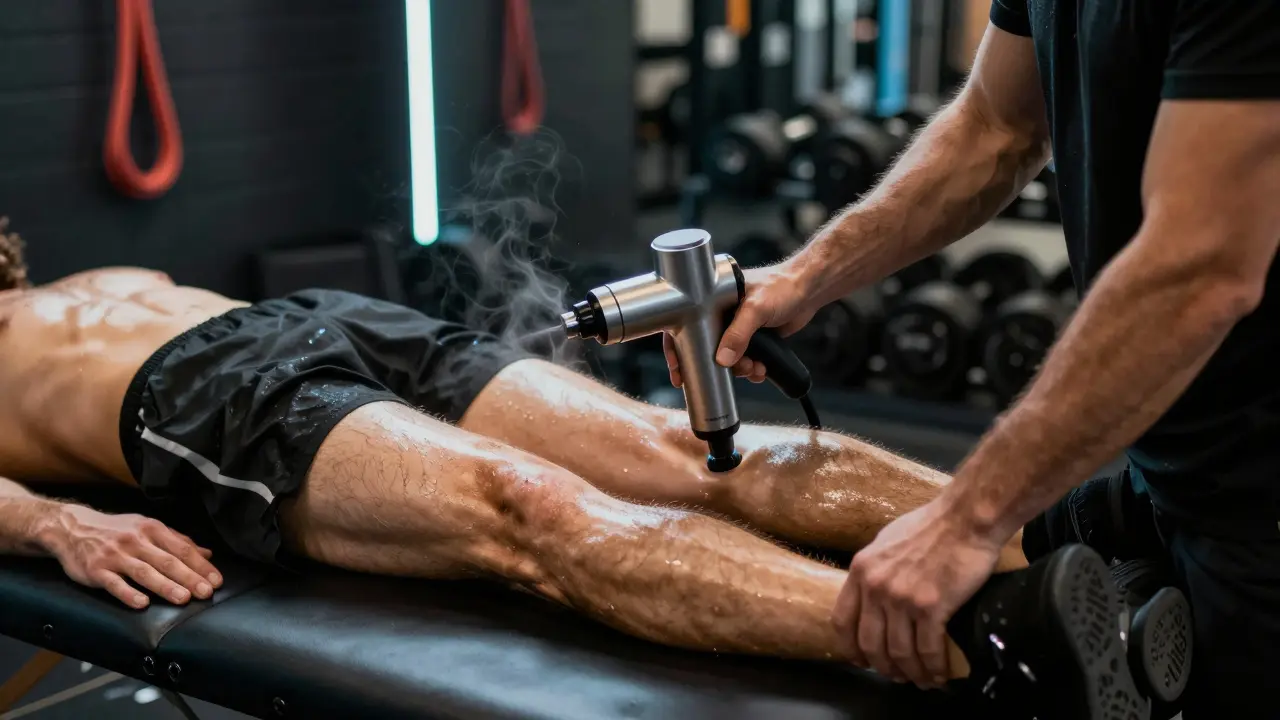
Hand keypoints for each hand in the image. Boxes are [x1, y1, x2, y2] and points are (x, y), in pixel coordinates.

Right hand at [44, 505, 222, 609]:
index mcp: (151, 529)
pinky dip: (128, 593)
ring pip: (144, 572)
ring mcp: (115, 556)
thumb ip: (178, 541)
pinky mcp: (96, 570)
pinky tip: (142, 604)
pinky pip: (114, 583)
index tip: (216, 580)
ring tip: (183, 598)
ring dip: (165, 586)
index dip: (200, 565)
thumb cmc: (115, 530)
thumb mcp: (147, 528)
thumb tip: (207, 553)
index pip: (182, 549)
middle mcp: (135, 541)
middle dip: (189, 577)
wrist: (72, 528)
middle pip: (166, 561)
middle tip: (206, 592)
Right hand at [664, 261, 820, 386]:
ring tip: (753, 369)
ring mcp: (736, 326)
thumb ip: (738, 334)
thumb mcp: (756, 308)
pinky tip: (761, 369)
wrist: (809, 290)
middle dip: (716, 365)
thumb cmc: (782, 286)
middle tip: (723, 376)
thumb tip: (722, 360)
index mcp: (713, 297)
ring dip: (739, 369)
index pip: (685, 322)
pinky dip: (752, 368)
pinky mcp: (752, 337)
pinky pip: (744, 359)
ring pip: (727, 357)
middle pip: (706, 346)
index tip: (679, 372)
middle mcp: (721, 312)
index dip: (678, 348)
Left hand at [833, 498, 1003, 688]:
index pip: (841, 621)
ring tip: (921, 681)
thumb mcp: (886, 542)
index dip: (850, 648)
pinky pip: (927, 650)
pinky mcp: (931, 606)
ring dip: (910, 673)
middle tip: (895, 676)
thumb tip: (870, 591)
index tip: (861, 660)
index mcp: (861, 570)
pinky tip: (939, 675)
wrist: (965, 518)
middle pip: (870, 644)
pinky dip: (933, 669)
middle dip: (882, 667)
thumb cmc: (931, 525)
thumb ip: (874, 569)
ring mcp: (901, 598)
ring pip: (898, 652)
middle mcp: (875, 587)